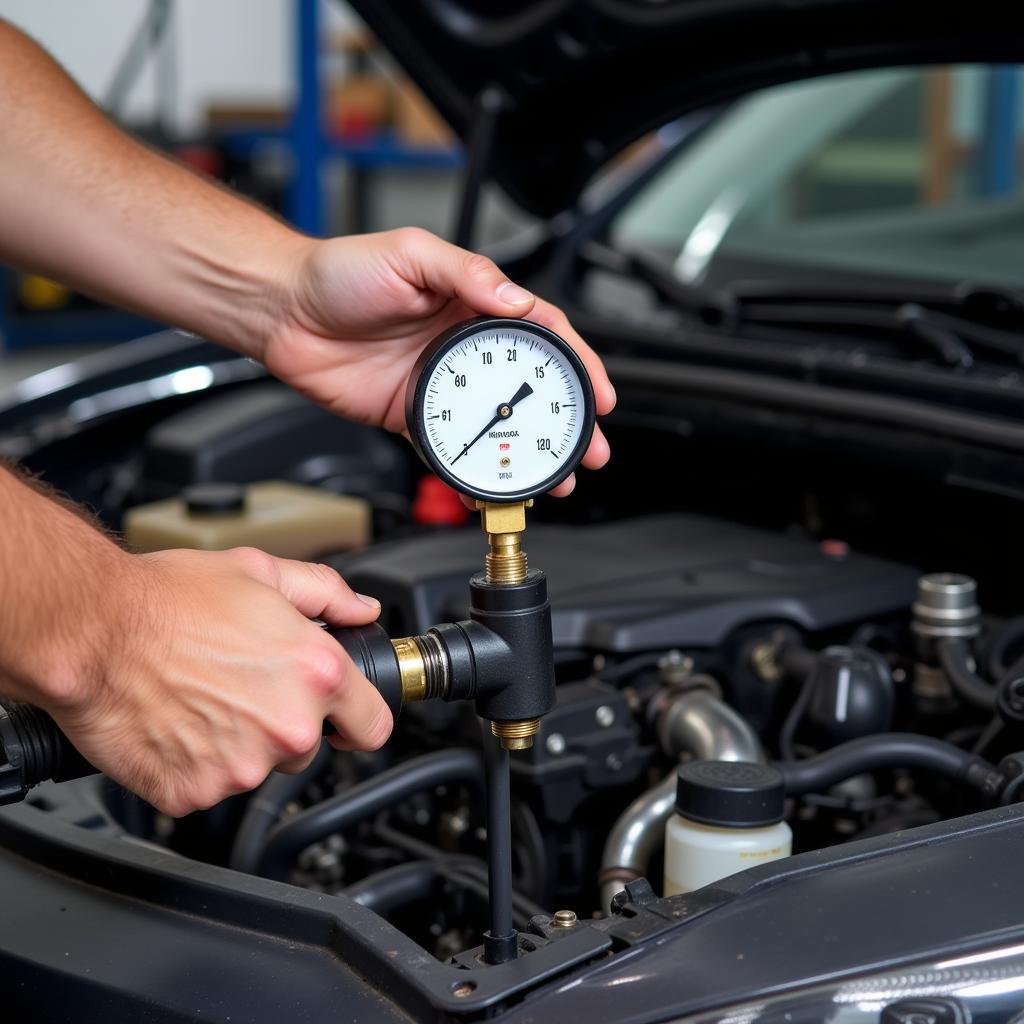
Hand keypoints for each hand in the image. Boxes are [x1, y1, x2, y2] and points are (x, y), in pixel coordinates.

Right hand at [45, 547, 390, 816]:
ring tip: (201, 698)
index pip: (373, 725)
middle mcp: (287, 726)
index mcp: (316, 673)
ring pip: (258, 768)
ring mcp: (240, 767)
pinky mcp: (194, 793)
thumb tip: (361, 610)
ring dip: (239, 744)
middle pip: (308, 747)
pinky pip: (208, 786)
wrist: (92, 630)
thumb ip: (326, 593)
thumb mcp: (261, 571)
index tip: (343, 716)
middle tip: (241, 686)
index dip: (357, 718)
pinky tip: (176, 723)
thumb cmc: (169, 599)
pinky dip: (195, 764)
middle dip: (284, 722)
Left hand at [262, 228, 614, 496]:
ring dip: (526, 451)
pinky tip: (493, 484)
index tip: (599, 393)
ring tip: (555, 479)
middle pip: (528, 387)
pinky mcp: (410, 413)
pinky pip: (449, 446)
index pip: (542, 334)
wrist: (283, 309)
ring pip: (496, 423)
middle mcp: (461, 345)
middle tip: (590, 451)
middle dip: (565, 421)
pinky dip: (472, 468)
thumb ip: (467, 274)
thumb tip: (516, 299)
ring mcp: (439, 383)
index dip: (577, 364)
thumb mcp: (411, 254)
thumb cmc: (340, 271)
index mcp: (472, 303)